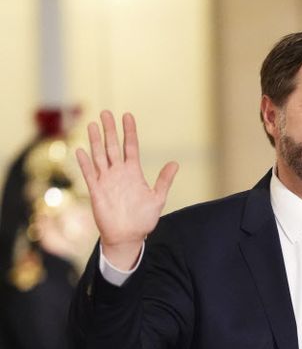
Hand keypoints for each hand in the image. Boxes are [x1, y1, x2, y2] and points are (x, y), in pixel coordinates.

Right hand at [76, 111, 177, 268]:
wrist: (128, 236)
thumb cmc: (143, 219)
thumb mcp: (157, 198)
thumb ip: (164, 180)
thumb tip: (175, 163)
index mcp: (133, 172)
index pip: (130, 147)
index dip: (129, 131)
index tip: (128, 116)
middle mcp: (118, 173)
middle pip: (112, 146)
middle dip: (110, 130)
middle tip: (106, 112)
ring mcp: (106, 181)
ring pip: (99, 156)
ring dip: (96, 141)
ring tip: (93, 124)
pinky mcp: (96, 191)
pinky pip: (89, 174)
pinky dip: (85, 163)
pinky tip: (81, 150)